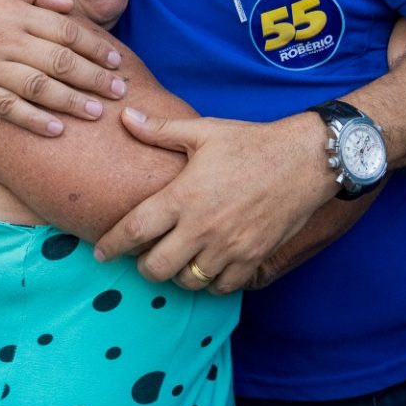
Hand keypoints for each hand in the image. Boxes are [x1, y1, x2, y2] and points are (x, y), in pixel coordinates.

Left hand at [92, 108, 336, 292]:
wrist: (305, 160)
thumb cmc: (251, 142)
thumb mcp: (204, 131)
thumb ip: (160, 131)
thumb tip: (124, 117)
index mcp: (184, 196)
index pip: (135, 230)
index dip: (112, 245)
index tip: (100, 253)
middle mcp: (203, 227)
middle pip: (156, 267)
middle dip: (143, 266)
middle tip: (144, 255)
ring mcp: (229, 247)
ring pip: (187, 282)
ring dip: (176, 275)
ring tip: (176, 260)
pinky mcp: (252, 258)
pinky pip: (220, 287)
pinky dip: (209, 283)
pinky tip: (206, 267)